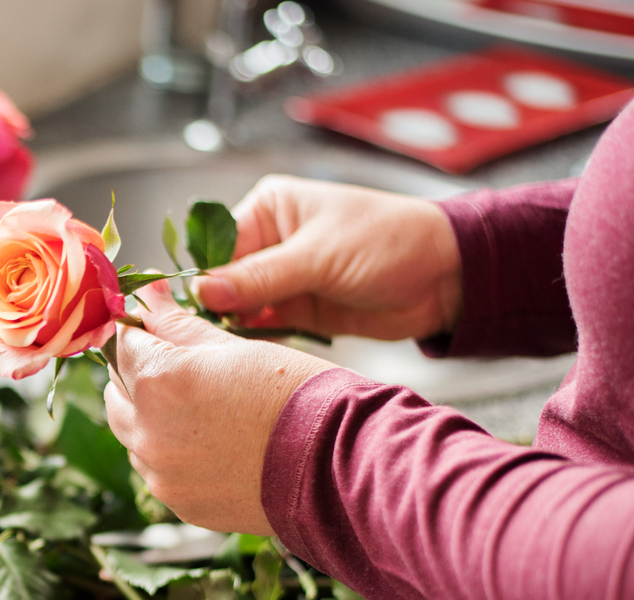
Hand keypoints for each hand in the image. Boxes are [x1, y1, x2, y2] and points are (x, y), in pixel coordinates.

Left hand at [104, 282, 334, 534]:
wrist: (341, 465)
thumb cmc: (298, 395)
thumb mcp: (235, 348)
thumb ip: (179, 325)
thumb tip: (147, 298)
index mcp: (160, 382)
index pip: (122, 345)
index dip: (138, 330)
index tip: (152, 322)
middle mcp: (149, 433)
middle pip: (117, 392)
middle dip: (138, 373)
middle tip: (176, 362)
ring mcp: (163, 475)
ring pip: (133, 435)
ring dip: (151, 415)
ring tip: (200, 406)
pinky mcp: (182, 505)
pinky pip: (158, 471)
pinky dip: (171, 452)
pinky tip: (209, 442)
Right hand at [195, 175, 461, 341]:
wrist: (446, 276)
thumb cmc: (391, 242)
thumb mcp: (320, 256)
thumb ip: (261, 277)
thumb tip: (204, 290)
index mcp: (269, 208)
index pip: (216, 246)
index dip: (203, 279)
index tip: (190, 311)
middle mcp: (268, 241)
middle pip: (221, 280)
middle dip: (214, 307)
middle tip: (202, 338)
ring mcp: (281, 278)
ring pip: (237, 307)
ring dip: (232, 327)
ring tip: (223, 349)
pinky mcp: (296, 309)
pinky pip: (261, 326)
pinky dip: (253, 340)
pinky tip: (245, 353)